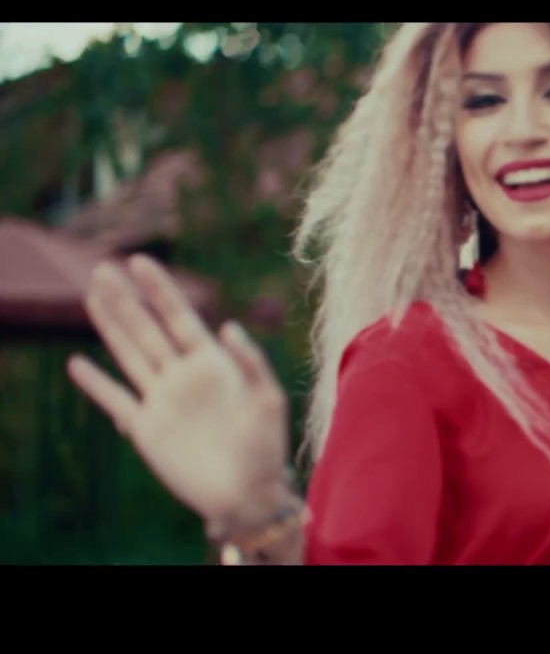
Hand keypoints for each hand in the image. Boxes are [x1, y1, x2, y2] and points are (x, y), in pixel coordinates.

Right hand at [67, 255, 291, 527]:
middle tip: (101, 268)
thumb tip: (229, 326)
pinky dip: (96, 385)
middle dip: (126, 299)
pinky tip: (77, 364)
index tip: (140, 261)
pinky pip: (116, 401)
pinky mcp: (146, 430)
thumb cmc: (266, 446)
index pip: (181, 317)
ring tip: (92, 297)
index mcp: (213, 364)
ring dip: (110, 327)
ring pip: (129, 356)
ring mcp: (162, 401)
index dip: (160, 290)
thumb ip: (251, 362)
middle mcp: (183, 376)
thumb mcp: (268, 399)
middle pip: (148, 330)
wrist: (248, 492)